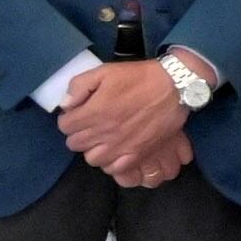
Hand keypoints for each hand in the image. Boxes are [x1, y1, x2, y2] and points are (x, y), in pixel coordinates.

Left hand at [55, 57, 189, 183]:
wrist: (175, 87)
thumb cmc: (139, 78)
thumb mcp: (105, 71)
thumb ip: (79, 86)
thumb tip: (66, 105)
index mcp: (94, 112)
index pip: (65, 125)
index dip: (69, 118)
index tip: (78, 113)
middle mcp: (104, 132)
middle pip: (75, 144)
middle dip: (78, 133)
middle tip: (90, 125)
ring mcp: (121, 146)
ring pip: (92, 159)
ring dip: (93, 149)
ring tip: (101, 139)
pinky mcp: (138, 153)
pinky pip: (115, 168)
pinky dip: (111, 162)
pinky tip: (115, 151)